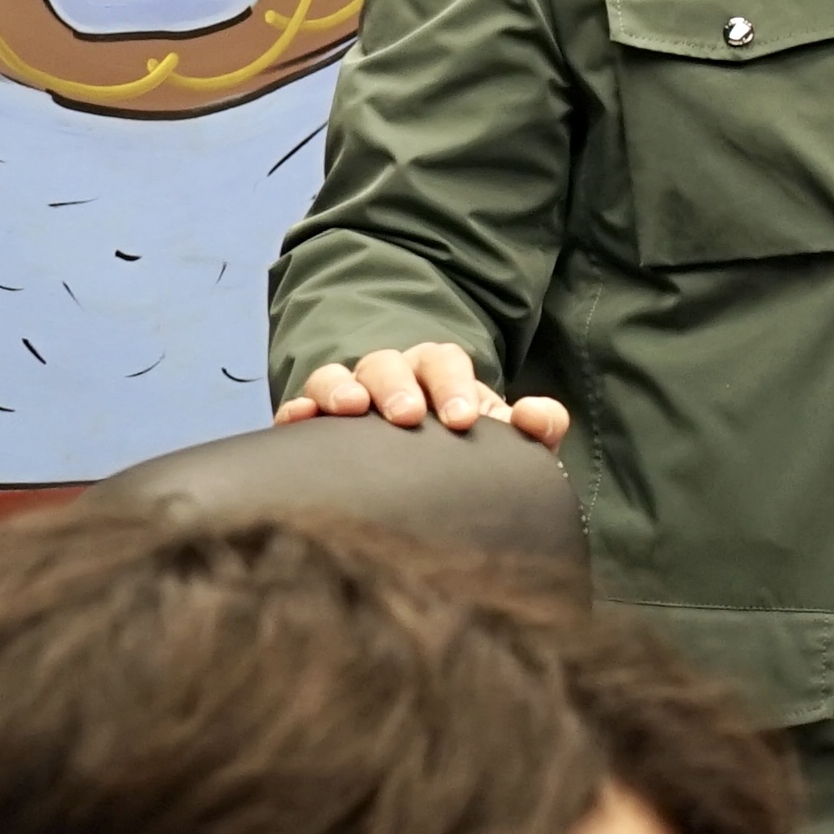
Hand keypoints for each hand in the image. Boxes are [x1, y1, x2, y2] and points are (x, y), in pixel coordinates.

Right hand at [282, 342, 573, 446]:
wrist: (420, 471)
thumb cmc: (465, 448)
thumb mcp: (504, 439)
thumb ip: (536, 426)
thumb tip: (538, 415)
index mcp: (438, 372)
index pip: (445, 361)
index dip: (453, 384)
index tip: (462, 420)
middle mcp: (390, 375)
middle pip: (388, 363)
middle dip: (398, 385)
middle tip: (409, 416)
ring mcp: (347, 395)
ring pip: (336, 376)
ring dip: (340, 389)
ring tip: (350, 410)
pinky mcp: (314, 428)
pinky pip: (297, 408)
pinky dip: (295, 411)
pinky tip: (296, 423)